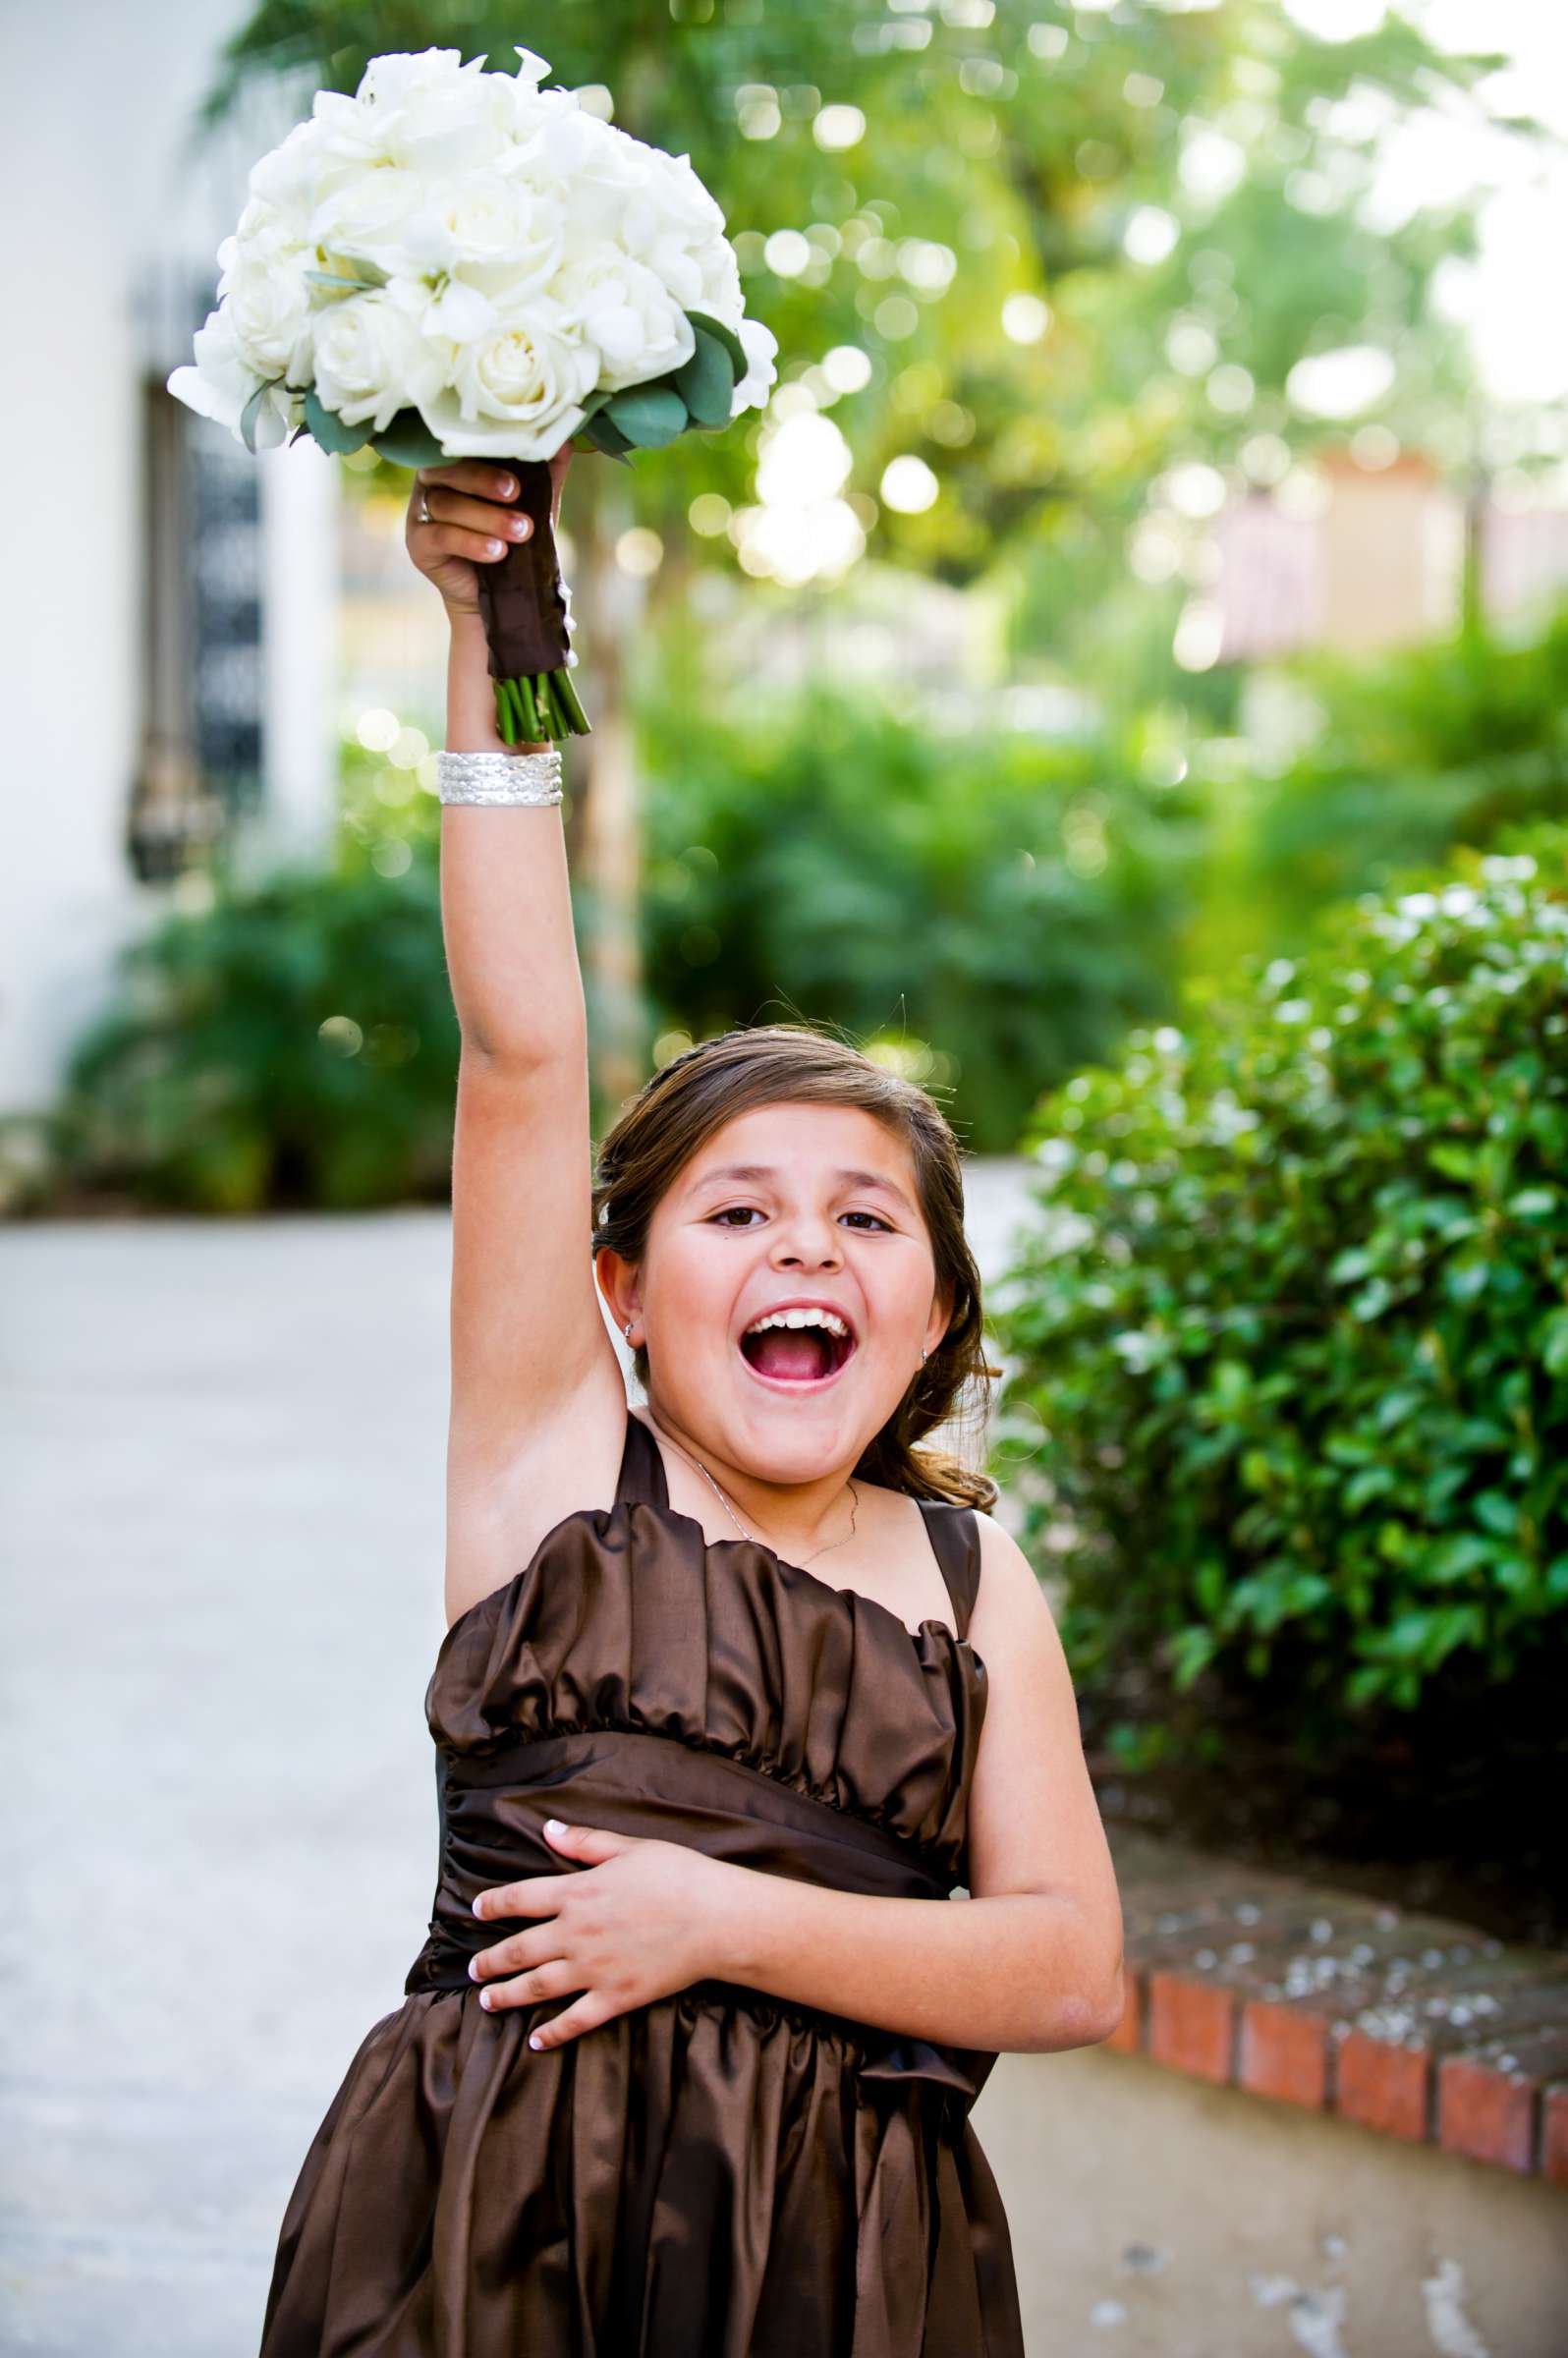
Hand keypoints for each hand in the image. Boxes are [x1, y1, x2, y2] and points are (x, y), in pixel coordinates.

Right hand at [407, 445, 573, 619]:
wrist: (499, 591)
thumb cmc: (512, 537)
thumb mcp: (534, 503)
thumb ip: (545, 472)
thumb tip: (565, 439)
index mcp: (457, 463)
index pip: (463, 446)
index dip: (486, 451)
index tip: (517, 468)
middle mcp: (432, 482)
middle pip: (450, 471)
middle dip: (485, 481)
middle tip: (517, 495)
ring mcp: (421, 512)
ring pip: (447, 505)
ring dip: (487, 518)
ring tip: (520, 532)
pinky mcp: (418, 543)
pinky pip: (440, 536)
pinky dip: (470, 542)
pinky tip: (496, 552)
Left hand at [469, 1817, 735, 2048]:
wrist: (715, 1919)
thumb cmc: (677, 1875)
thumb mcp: (629, 1847)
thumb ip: (584, 1841)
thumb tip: (548, 1829)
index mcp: (576, 1893)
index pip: (520, 1899)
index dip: (493, 1904)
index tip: (476, 1910)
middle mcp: (576, 1934)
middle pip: (519, 1949)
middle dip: (491, 1961)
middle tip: (473, 1969)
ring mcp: (593, 1970)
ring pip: (537, 1987)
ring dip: (507, 1995)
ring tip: (487, 2000)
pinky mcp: (614, 1998)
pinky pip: (574, 2020)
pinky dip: (552, 2033)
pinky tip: (535, 2040)